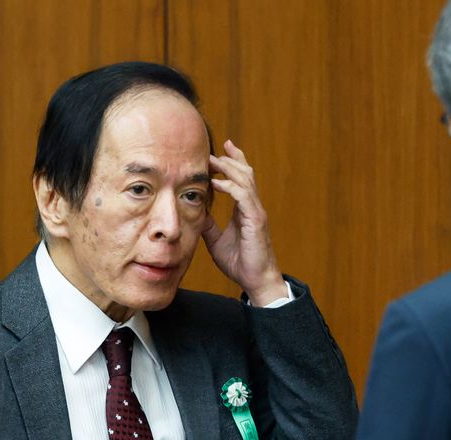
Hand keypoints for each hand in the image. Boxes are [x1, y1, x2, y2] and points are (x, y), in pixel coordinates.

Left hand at [202, 140, 286, 305]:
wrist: (255, 280)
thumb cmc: (239, 262)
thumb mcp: (216, 240)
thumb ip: (208, 224)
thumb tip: (195, 212)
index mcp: (244, 210)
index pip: (240, 180)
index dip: (232, 164)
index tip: (219, 152)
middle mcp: (252, 207)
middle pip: (245, 173)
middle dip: (231, 159)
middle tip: (215, 149)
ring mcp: (255, 212)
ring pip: (245, 180)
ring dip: (229, 168)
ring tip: (213, 160)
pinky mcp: (255, 220)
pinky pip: (243, 196)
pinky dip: (230, 186)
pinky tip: (216, 182)